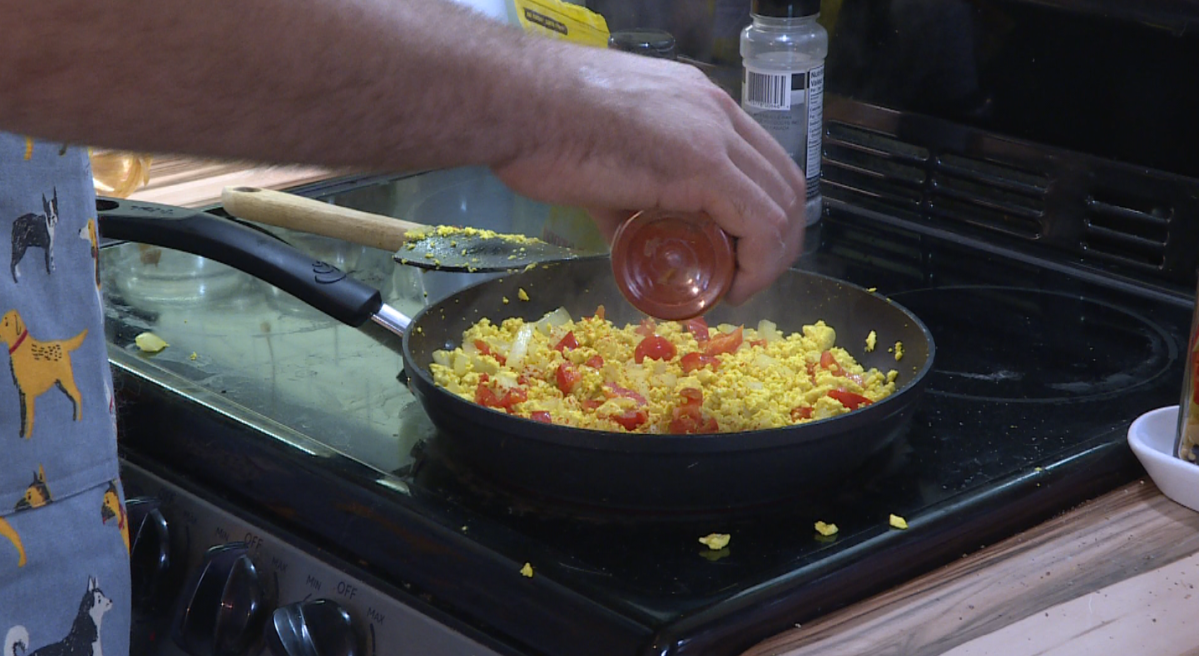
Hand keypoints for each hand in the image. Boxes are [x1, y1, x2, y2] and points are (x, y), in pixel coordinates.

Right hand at [491, 46, 806, 305]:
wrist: (516, 103)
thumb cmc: (541, 128)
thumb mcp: (604, 166)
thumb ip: (628, 200)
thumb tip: (632, 241)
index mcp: (697, 104)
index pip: (761, 161)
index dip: (764, 215)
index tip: (739, 254)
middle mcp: (716, 111)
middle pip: (783, 183)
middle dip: (776, 241)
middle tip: (745, 278)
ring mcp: (713, 134)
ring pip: (781, 205)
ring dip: (770, 258)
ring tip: (737, 288)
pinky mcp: (702, 164)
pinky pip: (758, 223)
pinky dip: (757, 263)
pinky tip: (731, 287)